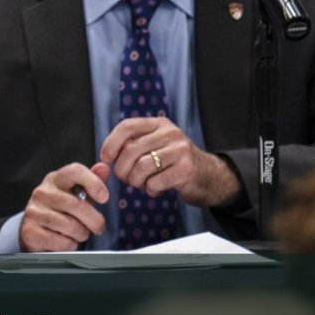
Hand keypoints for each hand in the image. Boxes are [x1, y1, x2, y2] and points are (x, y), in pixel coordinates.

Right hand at [20, 162, 110, 251]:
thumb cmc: (61, 209)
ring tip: (81, 233)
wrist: (34, 228)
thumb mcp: (76, 193)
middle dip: (94, 220)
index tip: (104, 198)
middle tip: (98, 226)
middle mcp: (42, 192)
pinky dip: (70, 245)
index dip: (94, 183)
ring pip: (70, 226)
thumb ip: (92, 181)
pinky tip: (68, 240)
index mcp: (56, 179)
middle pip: (76, 205)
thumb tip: (104, 168)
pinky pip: (61, 242)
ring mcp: (34, 211)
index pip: (75, 171)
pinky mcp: (31, 231)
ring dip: (82, 234)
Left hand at [100, 118, 239, 206]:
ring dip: (136, 182)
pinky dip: (150, 190)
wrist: (210, 176)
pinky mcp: (185, 169)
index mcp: (160, 124)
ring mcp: (179, 150)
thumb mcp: (158, 145)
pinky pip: (154, 182)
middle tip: (126, 179)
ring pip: (141, 167)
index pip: (128, 126)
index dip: (111, 142)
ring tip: (143, 184)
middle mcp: (170, 133)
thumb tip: (106, 156)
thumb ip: (136, 145)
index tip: (105, 158)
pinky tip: (157, 189)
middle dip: (122, 170)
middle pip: (131, 150)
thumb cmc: (176, 163)